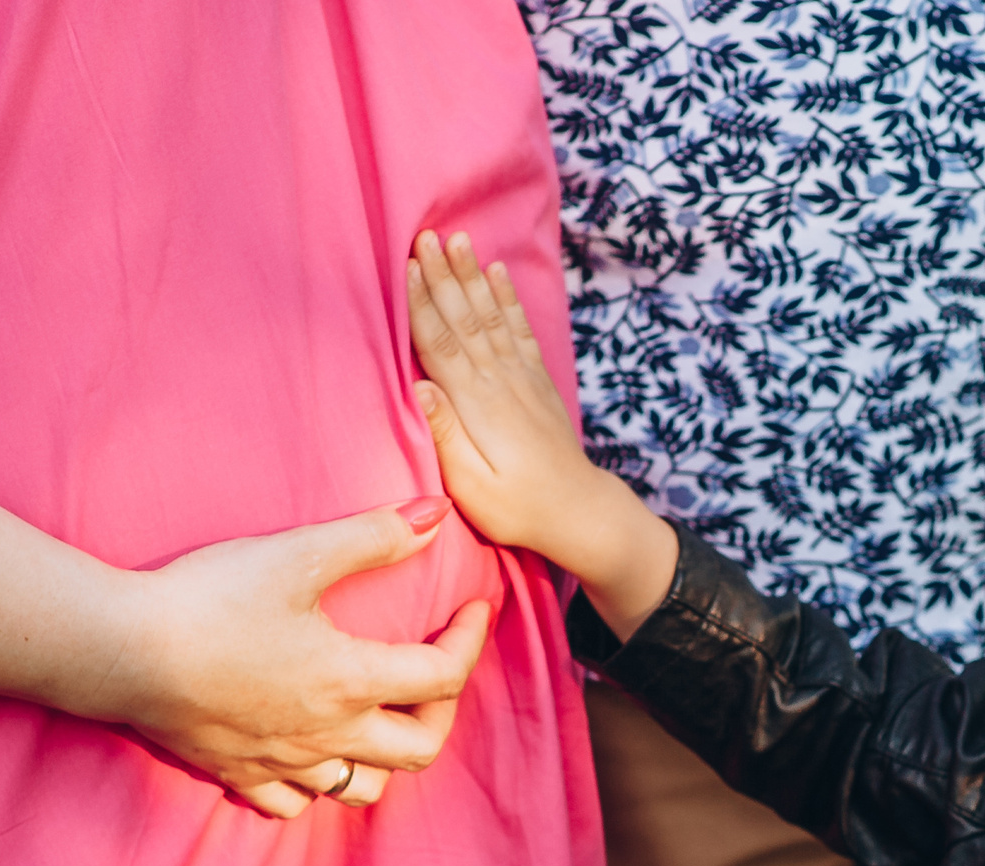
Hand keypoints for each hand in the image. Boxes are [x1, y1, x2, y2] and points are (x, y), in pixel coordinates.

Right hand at [87, 499, 492, 817]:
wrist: (115, 651)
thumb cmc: (206, 598)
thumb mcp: (296, 555)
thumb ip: (373, 537)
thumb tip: (437, 515)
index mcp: (351, 681)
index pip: (444, 676)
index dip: (472, 640)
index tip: (477, 608)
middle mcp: (327, 735)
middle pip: (420, 749)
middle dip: (443, 712)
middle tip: (434, 671)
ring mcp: (282, 764)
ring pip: (361, 788)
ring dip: (384, 757)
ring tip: (377, 717)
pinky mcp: (236, 773)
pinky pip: (292, 804)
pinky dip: (313, 786)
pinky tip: (306, 752)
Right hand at [405, 231, 677, 637]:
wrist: (580, 513)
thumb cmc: (518, 508)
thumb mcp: (471, 486)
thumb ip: (445, 434)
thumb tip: (418, 385)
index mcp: (476, 404)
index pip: (439, 342)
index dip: (421, 302)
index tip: (405, 264)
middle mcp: (500, 381)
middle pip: (464, 318)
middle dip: (443, 274)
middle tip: (425, 233)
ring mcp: (522, 378)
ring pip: (491, 316)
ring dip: (472, 276)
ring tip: (458, 239)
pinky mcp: (538, 383)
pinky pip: (520, 330)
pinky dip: (508, 299)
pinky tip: (498, 274)